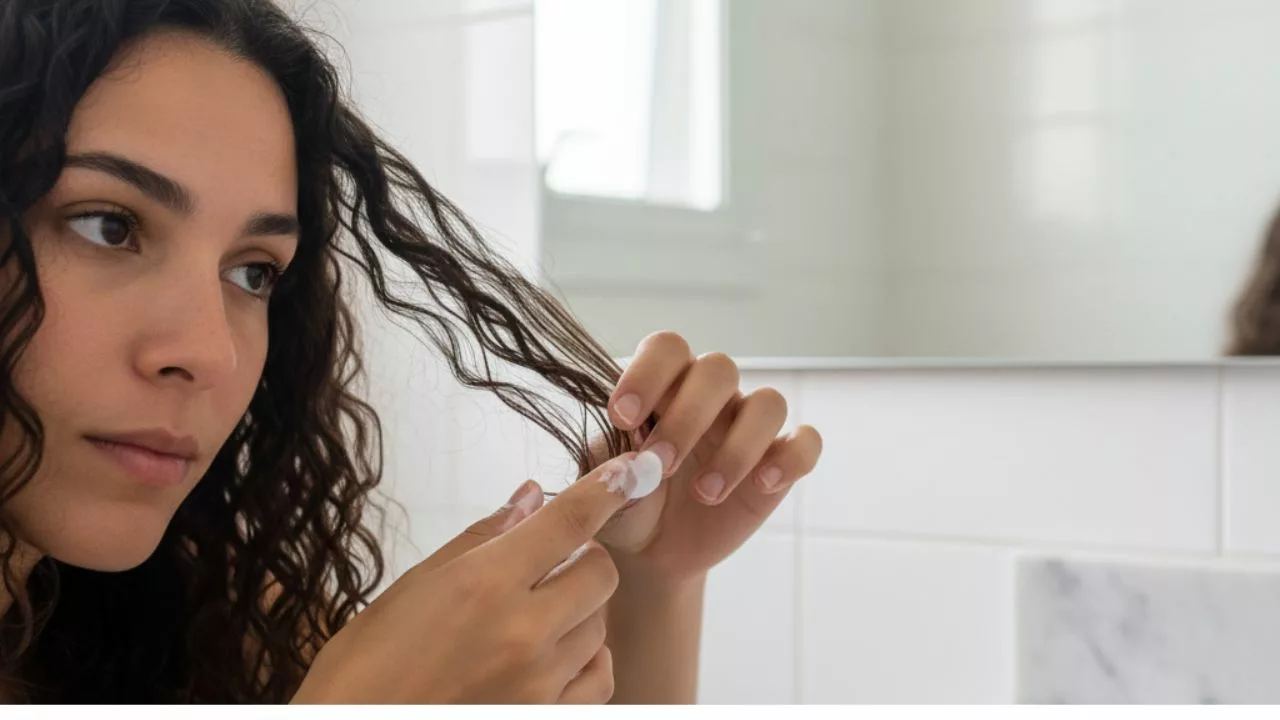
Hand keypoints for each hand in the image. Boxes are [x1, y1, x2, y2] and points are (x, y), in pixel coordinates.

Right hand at [292, 454, 654, 703]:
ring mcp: (539, 685)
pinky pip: (598, 679)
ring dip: (578, 613)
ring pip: (601, 627)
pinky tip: (553, 658)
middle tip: (546, 566)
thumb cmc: (363, 670)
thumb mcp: (410, 589)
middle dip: (581, 559)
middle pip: (600, 573)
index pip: (570, 521)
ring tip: (531, 621)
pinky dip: (586, 661)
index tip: (631, 470)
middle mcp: (522, 632)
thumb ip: (480, 540)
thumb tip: (530, 496)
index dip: (608, 488)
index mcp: (483, 585)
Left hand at [595, 331, 822, 580]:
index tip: (622, 417)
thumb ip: (607, 459)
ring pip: (768, 403)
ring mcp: (748, 426)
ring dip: (738, 447)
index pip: (668, 348)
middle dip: (688, 416)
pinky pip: (806, 443)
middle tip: (660, 463)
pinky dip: (790, 459)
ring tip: (704, 494)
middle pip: (719, 369)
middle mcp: (710, 396)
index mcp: (664, 384)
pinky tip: (762, 485)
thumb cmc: (623, 501)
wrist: (651, 551)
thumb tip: (627, 452)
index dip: (647, 373)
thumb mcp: (602, 482)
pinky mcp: (779, 462)